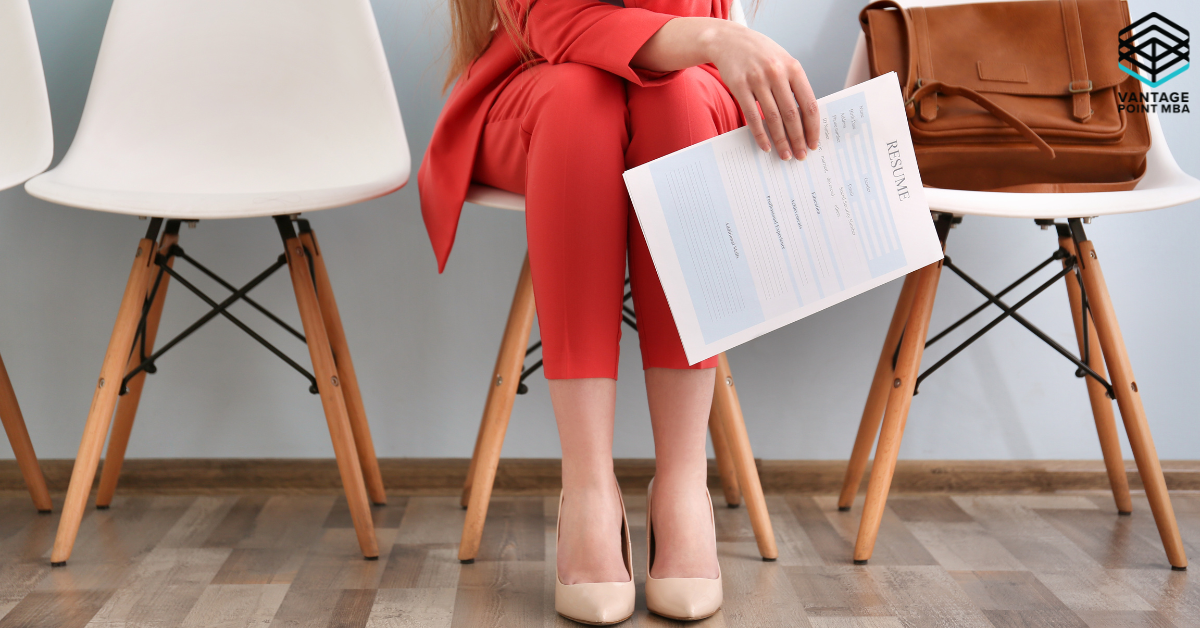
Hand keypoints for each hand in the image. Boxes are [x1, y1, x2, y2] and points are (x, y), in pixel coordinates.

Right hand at [702, 21, 818, 159]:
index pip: (808, 104)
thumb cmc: (761, 54)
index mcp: (793, 68)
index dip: (812, 127)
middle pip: (791, 114)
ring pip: (772, 118)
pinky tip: (765, 145)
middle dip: (798, 139)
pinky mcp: (739, 86)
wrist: (730, 40)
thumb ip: (794, 85)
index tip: (814, 143)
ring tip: (785, 154)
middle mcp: (776, 73)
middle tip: (801, 155)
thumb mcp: (783, 62)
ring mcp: (757, 79)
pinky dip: (760, 134)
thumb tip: (805, 118)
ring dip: (780, 140)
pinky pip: (751, 116)